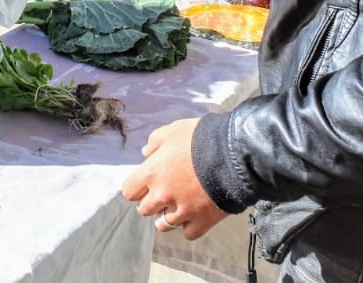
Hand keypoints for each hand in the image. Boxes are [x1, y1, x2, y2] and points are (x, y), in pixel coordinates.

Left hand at [121, 118, 228, 239]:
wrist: (233, 154)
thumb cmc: (201, 138)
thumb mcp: (173, 130)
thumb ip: (155, 141)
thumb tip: (146, 152)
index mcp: (152, 173)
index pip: (129, 191)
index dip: (136, 187)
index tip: (144, 183)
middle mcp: (162, 196)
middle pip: (144, 210)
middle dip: (151, 201)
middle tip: (163, 193)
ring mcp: (182, 211)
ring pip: (163, 225)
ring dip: (166, 216)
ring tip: (176, 206)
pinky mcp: (202, 221)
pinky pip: (188, 233)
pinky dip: (189, 226)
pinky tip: (194, 215)